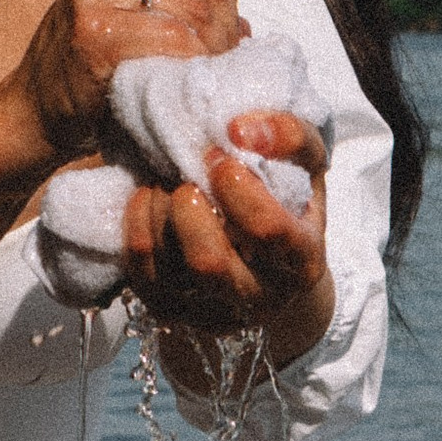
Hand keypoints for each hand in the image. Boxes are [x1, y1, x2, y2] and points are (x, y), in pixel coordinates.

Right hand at [17, 0, 241, 156]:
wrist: (35, 110)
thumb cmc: (96, 69)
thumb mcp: (135, 18)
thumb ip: (184, 7)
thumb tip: (246, 26)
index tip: (218, 39)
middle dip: (226, 29)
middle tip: (218, 67)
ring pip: (196, 9)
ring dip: (213, 51)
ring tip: (205, 78)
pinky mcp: (94, 30)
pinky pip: (173, 39)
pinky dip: (191, 65)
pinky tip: (183, 85)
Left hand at [122, 111, 333, 367]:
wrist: (269, 255)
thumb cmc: (286, 199)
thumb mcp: (304, 163)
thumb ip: (289, 136)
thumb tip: (241, 131)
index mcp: (300, 262)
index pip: (267, 231)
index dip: (236, 188)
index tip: (219, 158)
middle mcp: (259, 297)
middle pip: (208, 263)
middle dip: (187, 206)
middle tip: (188, 175)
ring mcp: (212, 310)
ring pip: (168, 267)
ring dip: (160, 209)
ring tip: (170, 181)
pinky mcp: (172, 309)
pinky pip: (141, 269)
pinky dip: (137, 224)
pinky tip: (151, 197)